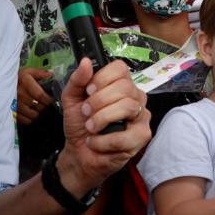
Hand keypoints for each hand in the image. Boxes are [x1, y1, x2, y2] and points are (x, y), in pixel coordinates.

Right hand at [17, 67, 54, 125]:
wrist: (2, 85)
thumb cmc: (18, 79)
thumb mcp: (29, 72)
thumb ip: (41, 73)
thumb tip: (51, 74)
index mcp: (24, 81)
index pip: (40, 95)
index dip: (48, 99)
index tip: (51, 99)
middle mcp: (19, 93)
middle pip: (38, 106)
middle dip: (44, 105)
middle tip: (45, 103)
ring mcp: (15, 104)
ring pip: (34, 114)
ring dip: (38, 112)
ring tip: (38, 107)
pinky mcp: (12, 112)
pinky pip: (26, 120)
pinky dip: (31, 118)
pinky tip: (31, 112)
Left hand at [58, 58, 150, 195]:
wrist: (79, 153)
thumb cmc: (80, 125)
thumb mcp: (71, 99)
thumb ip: (77, 80)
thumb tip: (86, 61)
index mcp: (120, 84)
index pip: (120, 68)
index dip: (102, 78)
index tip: (89, 90)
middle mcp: (135, 96)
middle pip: (124, 87)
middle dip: (99, 101)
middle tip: (86, 113)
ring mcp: (141, 116)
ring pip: (128, 107)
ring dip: (101, 119)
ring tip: (90, 128)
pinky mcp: (142, 136)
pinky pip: (126, 135)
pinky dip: (104, 141)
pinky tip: (96, 143)